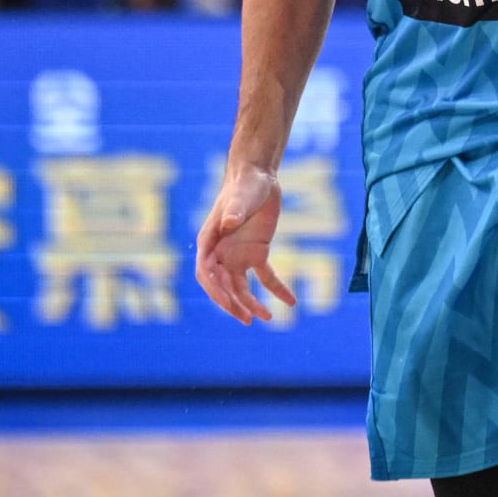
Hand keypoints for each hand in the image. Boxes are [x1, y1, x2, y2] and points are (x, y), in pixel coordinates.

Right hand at [194, 165, 295, 324]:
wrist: (259, 176)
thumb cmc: (244, 185)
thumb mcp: (240, 197)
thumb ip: (233, 210)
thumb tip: (228, 222)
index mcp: (209, 242)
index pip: (207, 274)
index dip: (215, 291)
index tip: (229, 303)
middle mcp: (221, 253)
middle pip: (223, 286)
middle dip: (233, 304)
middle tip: (247, 319)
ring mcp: (238, 255)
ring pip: (241, 287)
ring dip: (251, 303)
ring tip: (267, 318)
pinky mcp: (257, 252)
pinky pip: (266, 276)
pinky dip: (277, 289)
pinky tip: (290, 301)